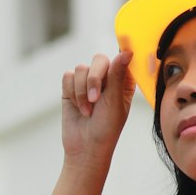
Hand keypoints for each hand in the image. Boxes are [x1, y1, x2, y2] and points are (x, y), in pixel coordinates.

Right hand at [61, 51, 134, 166]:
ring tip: (87, 111)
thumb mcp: (115, 101)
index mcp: (123, 81)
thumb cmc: (107, 128)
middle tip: (95, 98)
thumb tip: (128, 51)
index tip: (122, 46)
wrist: (85, 147)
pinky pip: (68, 76)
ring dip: (82, 91)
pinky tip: (78, 107)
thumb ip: (117, 74)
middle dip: (94, 78)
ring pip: (80, 68)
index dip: (120, 54)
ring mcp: (87, 82)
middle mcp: (106, 78)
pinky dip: (72, 92)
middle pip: (98, 60)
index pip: (122, 58)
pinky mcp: (71, 88)